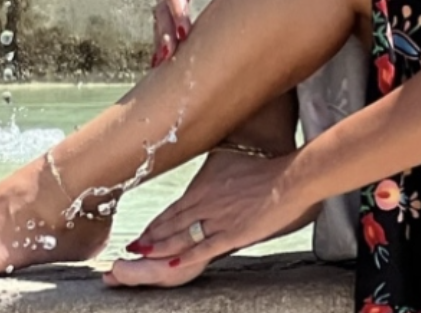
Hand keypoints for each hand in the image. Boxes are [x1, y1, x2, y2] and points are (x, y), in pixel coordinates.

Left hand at [106, 150, 313, 287]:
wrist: (287, 177)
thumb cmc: (263, 164)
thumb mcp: (228, 157)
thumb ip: (211, 167)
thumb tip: (202, 163)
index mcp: (203, 187)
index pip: (172, 209)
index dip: (154, 223)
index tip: (142, 232)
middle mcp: (206, 205)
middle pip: (172, 225)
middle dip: (150, 238)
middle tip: (134, 248)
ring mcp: (219, 221)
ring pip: (183, 237)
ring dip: (162, 248)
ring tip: (145, 256)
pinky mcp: (234, 233)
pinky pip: (206, 247)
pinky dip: (188, 256)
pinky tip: (174, 263)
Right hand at [151, 0, 216, 65]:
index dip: (177, 10)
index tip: (183, 29)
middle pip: (161, 10)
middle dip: (165, 32)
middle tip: (171, 53)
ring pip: (158, 19)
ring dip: (160, 40)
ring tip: (163, 61)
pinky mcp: (164, 1)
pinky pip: (159, 22)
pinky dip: (159, 40)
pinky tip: (159, 60)